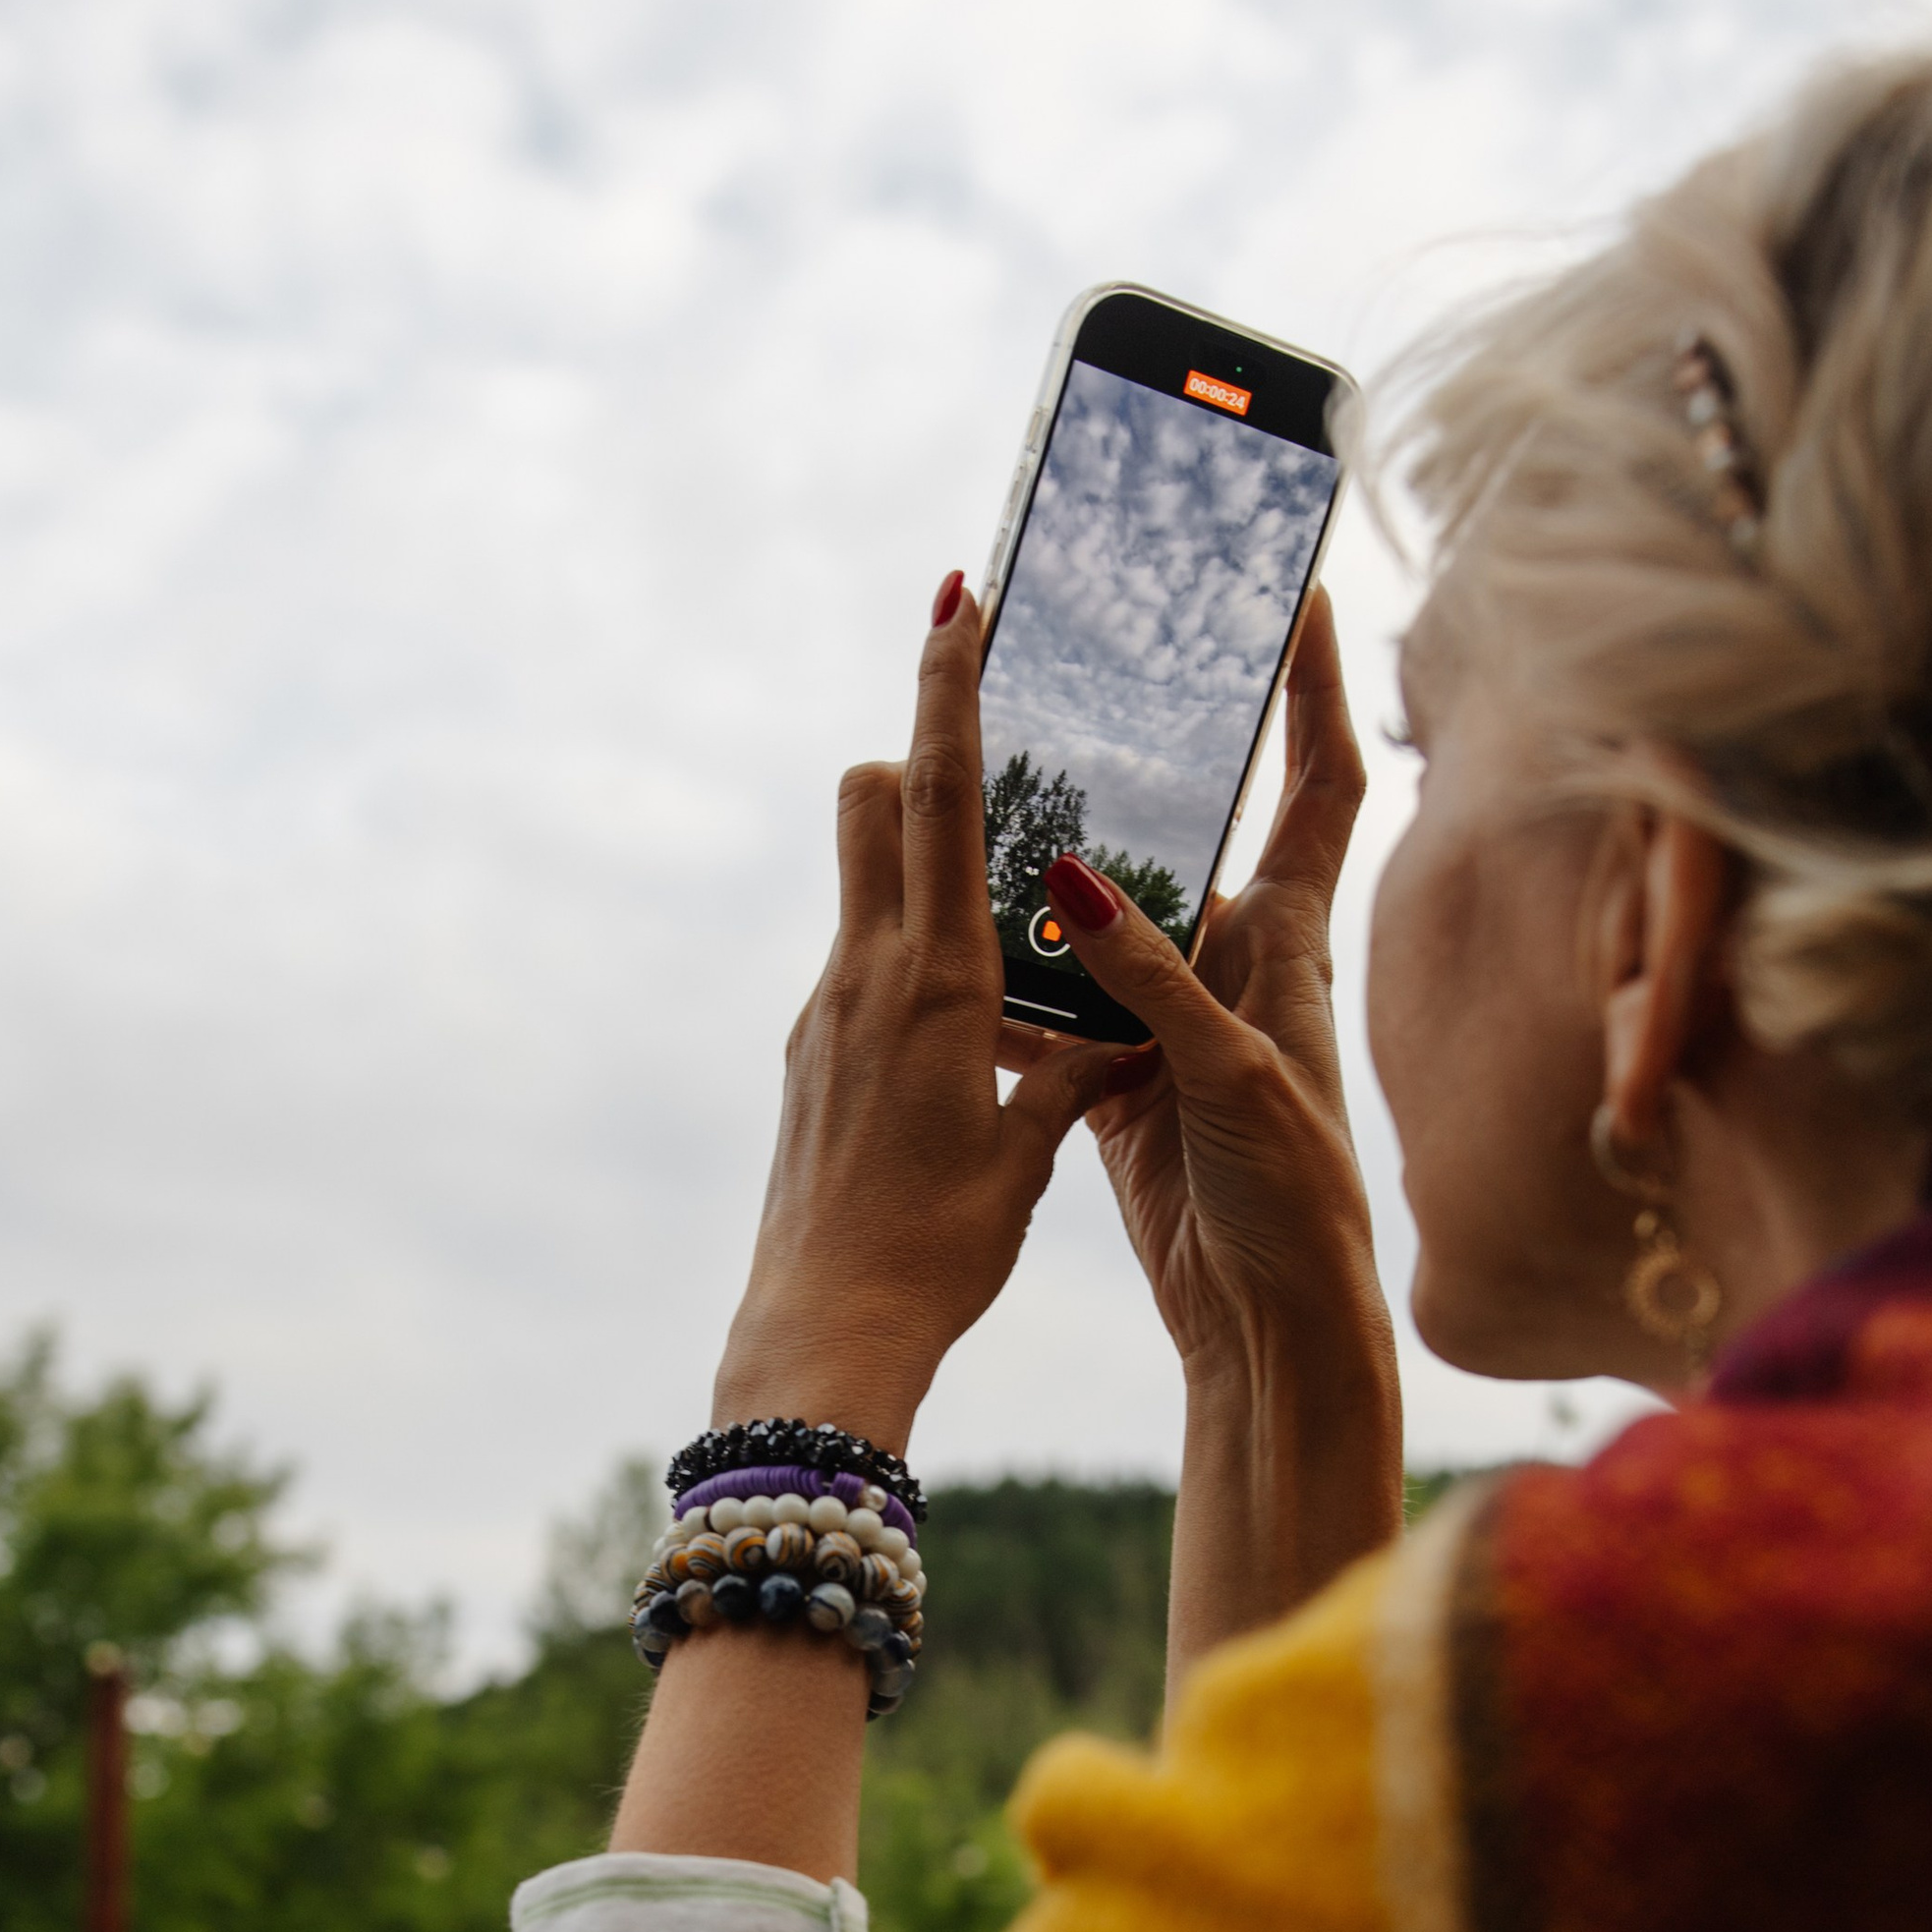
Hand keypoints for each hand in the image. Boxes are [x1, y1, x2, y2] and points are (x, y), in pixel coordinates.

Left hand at [713, 574, 1117, 1446]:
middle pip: (872, 805)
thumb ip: (1072, 1076)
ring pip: (863, 886)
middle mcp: (868, 977)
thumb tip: (1122, 1035)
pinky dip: (908, 963)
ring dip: (916, 871)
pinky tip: (958, 1039)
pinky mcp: (808, 1058)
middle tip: (985, 765)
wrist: (824, 1331)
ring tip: (994, 933)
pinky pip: (860, 969)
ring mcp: (827, 1014)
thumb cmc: (939, 1252)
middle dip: (919, 760)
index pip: (935, 798)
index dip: (946, 691)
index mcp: (937, 983)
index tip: (953, 601)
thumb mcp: (1026, 1157)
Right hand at [1026, 588, 1402, 1673]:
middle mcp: (1235, 963)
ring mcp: (1173, 1020)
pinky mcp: (1121, 1083)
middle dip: (1146, 750)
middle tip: (1083, 663)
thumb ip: (1149, 976)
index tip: (1297, 594)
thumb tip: (1072, 872)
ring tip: (987, 784)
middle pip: (1192, 827)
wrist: (1273, 1324)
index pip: (1318, 780)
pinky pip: (1059, 1005)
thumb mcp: (1227, 1074)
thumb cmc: (1292, 1198)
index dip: (1317, 687)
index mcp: (1286, 941)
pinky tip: (951, 949)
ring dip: (1055, 862)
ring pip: (1107, 913)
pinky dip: (1012, 979)